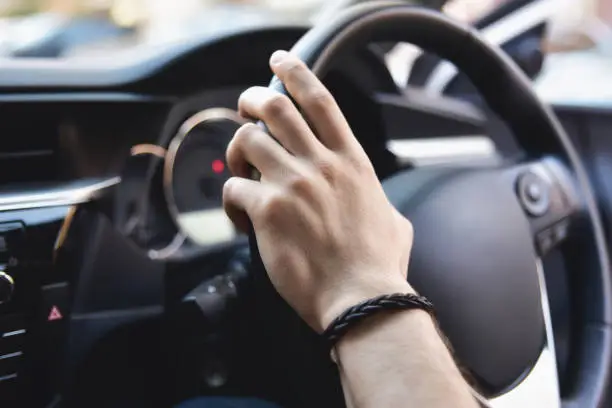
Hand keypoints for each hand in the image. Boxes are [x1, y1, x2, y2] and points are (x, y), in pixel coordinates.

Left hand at [223, 50, 413, 332]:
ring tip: (239, 171)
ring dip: (236, 151)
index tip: (280, 61)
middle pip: (276, 107)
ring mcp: (294, 184)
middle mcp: (322, 164)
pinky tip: (240, 220)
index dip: (297, 73)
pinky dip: (230, 202)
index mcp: (351, 162)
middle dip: (253, 99)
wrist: (362, 299)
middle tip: (245, 108)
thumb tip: (374, 201)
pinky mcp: (268, 210)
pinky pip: (233, 189)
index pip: (321, 102)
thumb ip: (377, 200)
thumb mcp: (393, 220)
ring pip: (248, 140)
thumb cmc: (378, 265)